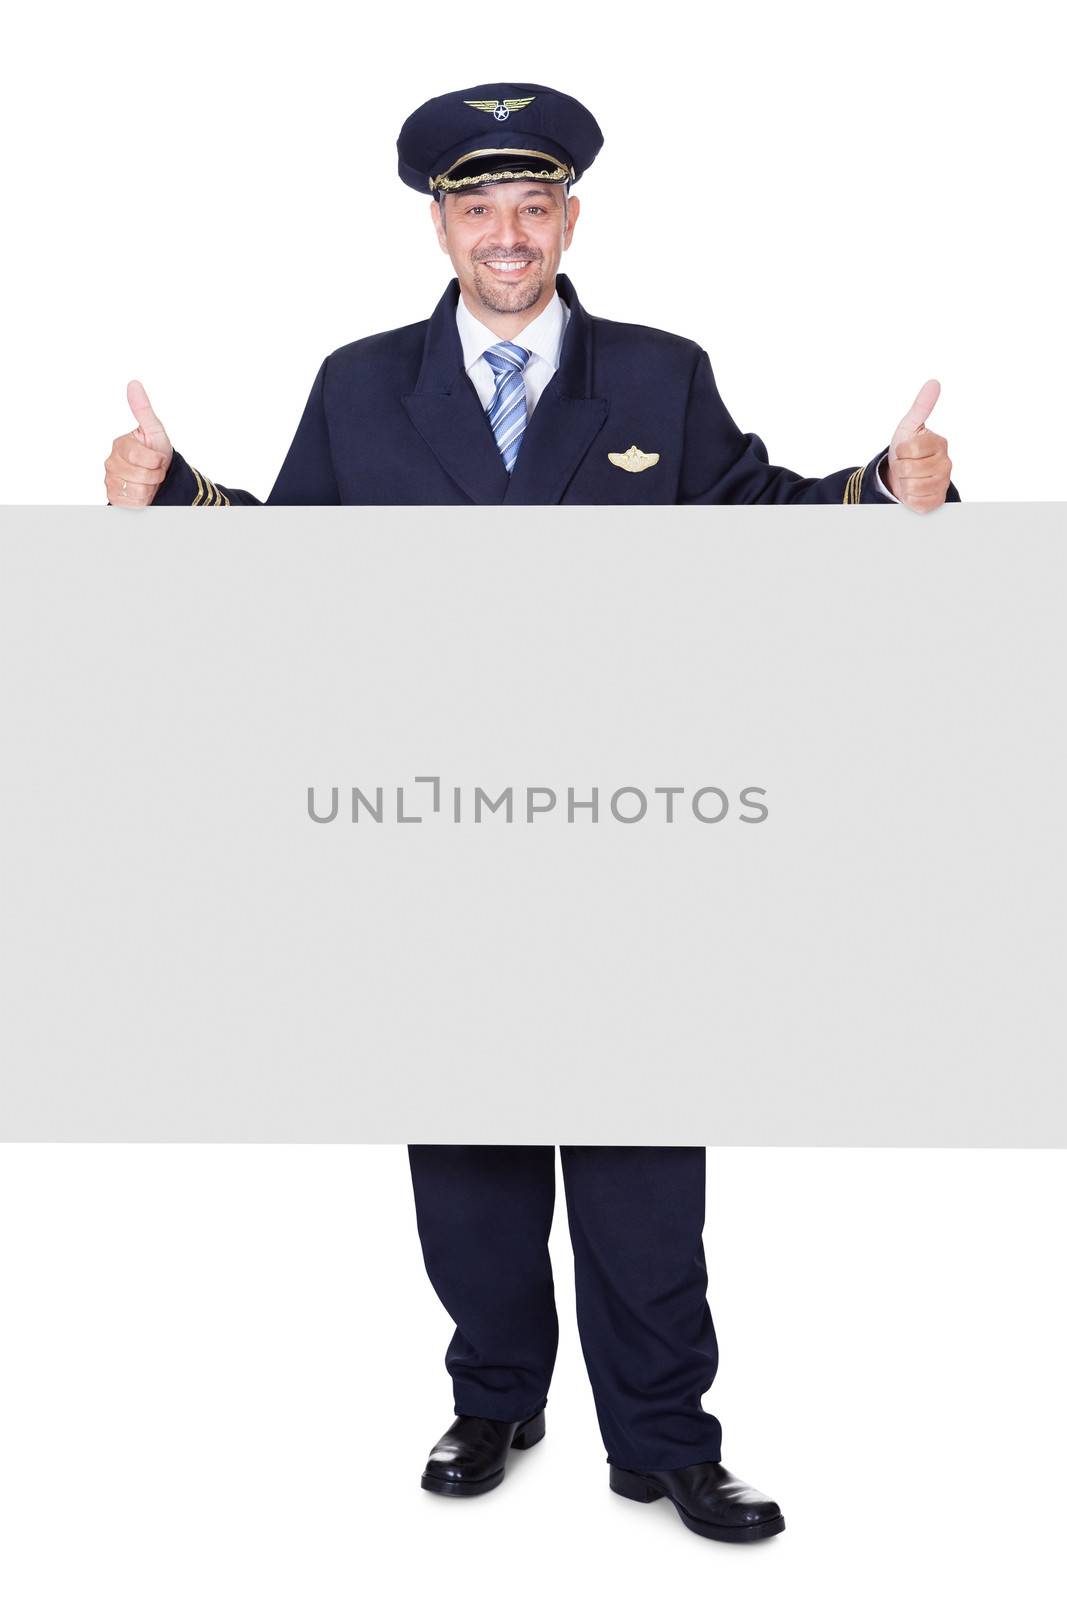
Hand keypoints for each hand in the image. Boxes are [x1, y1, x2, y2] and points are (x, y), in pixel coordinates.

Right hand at [104, 380, 173, 506]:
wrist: (159, 477)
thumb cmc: (157, 451)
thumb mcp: (155, 430)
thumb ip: (143, 410)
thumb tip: (134, 384)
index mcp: (120, 445)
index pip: (140, 457)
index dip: (156, 460)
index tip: (160, 458)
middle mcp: (111, 462)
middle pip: (140, 474)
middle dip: (155, 474)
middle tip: (156, 470)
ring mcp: (110, 480)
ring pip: (137, 490)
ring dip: (150, 487)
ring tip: (150, 480)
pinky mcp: (114, 497)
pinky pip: (133, 503)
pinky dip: (143, 499)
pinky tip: (143, 491)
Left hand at [883, 379, 951, 511]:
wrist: (903, 476)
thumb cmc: (906, 450)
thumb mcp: (909, 427)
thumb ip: (921, 406)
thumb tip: (933, 383)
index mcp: (939, 443)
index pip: (909, 449)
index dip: (900, 451)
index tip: (904, 450)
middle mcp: (946, 463)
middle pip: (908, 469)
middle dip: (901, 468)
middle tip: (906, 465)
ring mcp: (943, 483)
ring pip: (911, 486)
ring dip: (904, 483)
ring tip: (909, 477)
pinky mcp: (936, 501)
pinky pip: (916, 502)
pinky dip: (909, 498)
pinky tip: (913, 490)